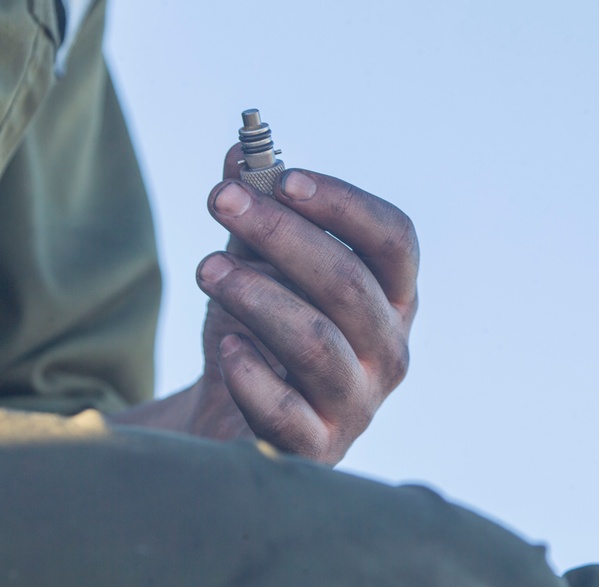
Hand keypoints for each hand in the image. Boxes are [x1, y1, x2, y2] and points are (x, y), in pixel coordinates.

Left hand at [192, 144, 418, 464]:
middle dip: (281, 235)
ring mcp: (358, 402)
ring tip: (205, 269)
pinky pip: (287, 411)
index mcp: (391, 295)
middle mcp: (389, 348)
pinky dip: (252, 374)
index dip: (343, 204)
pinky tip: (225, 345)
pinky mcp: (317, 448)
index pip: (393, 239)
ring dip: (256, 295)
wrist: (235, 419)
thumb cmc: (260, 330)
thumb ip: (255, 212)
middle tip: (220, 201)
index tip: (283, 178)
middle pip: (349, 283)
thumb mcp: (256, 265)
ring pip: (316, 342)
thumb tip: (240, 151)